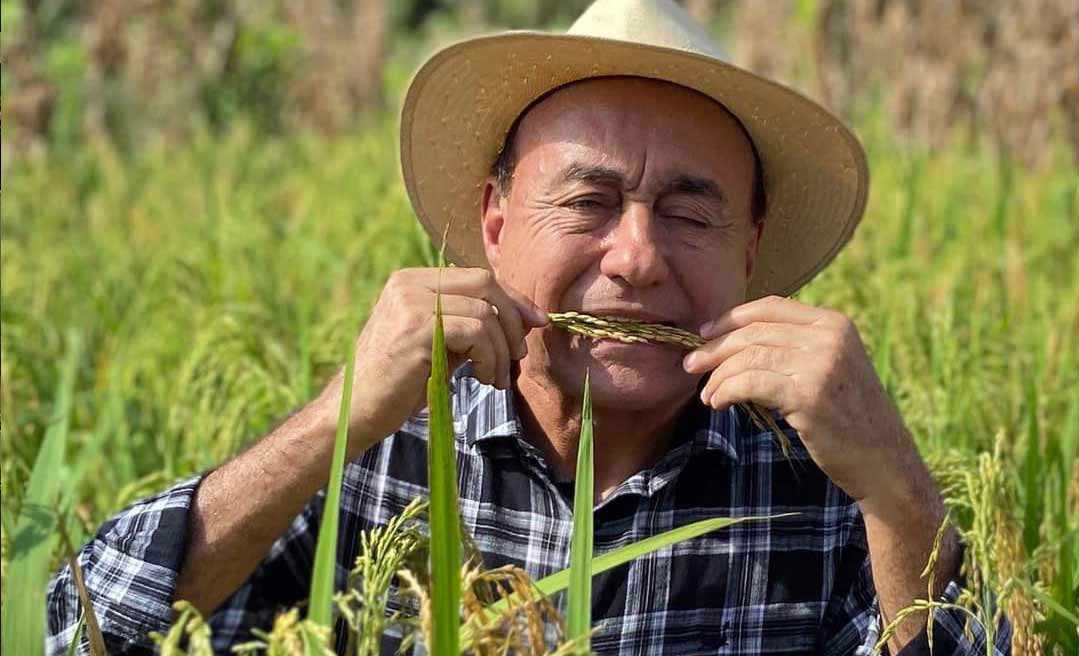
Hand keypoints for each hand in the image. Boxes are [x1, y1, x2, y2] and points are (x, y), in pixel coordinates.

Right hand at [315, 267, 546, 454]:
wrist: (355, 411)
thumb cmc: (398, 384)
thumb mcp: (438, 343)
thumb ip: (469, 324)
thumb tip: (522, 318)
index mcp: (413, 280)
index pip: (478, 277)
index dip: (512, 300)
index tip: (535, 324)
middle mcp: (409, 283)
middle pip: (485, 284)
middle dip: (513, 320)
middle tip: (518, 356)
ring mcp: (410, 303)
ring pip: (485, 313)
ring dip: (501, 351)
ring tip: (494, 379)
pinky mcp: (416, 329)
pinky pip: (476, 333)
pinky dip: (489, 358)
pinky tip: (482, 379)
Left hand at [682, 295, 924, 507]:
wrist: (885, 462)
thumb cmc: (851, 419)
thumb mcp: (833, 368)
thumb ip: (799, 347)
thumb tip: (738, 340)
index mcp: (835, 323)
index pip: (770, 307)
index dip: (731, 318)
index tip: (705, 333)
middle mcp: (829, 337)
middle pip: (754, 332)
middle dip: (715, 348)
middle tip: (690, 365)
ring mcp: (821, 365)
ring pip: (748, 357)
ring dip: (718, 376)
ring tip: (706, 394)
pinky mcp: (809, 395)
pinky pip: (751, 383)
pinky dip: (726, 391)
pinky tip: (718, 403)